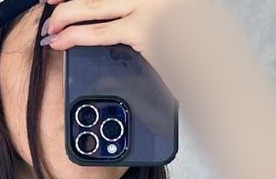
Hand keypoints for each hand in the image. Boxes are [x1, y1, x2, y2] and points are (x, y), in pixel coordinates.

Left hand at [38, 0, 260, 104]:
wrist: (224, 75)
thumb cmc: (208, 53)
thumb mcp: (186, 21)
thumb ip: (158, 14)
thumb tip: (130, 17)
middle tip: (51, 1)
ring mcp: (152, 5)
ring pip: (96, 3)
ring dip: (68, 14)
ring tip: (52, 27)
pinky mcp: (144, 30)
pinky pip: (102, 30)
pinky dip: (77, 35)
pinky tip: (63, 40)